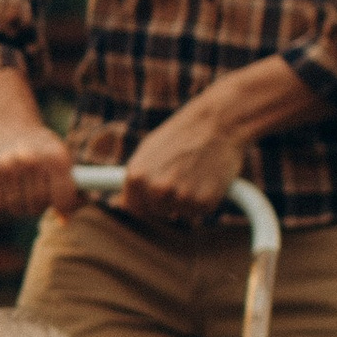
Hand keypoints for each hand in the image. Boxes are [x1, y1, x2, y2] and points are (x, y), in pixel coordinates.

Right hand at [0, 106, 77, 217]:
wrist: (5, 122)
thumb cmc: (39, 148)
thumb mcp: (60, 160)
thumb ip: (69, 190)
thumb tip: (63, 222)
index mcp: (56, 157)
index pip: (63, 200)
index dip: (62, 206)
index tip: (58, 203)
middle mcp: (31, 160)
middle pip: (37, 205)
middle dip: (37, 205)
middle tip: (35, 193)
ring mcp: (6, 165)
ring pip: (16, 207)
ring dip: (18, 204)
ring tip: (19, 189)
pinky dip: (1, 201)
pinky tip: (4, 186)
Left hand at [117, 92, 247, 223]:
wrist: (217, 122)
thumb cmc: (181, 135)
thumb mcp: (148, 151)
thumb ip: (135, 179)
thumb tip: (119, 204)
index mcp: (136, 177)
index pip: (134, 209)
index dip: (146, 203)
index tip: (156, 194)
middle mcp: (156, 190)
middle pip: (158, 213)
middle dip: (167, 201)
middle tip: (181, 175)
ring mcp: (181, 198)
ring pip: (180, 214)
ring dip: (187, 200)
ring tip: (194, 173)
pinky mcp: (205, 203)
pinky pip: (201, 211)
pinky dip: (205, 199)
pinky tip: (208, 178)